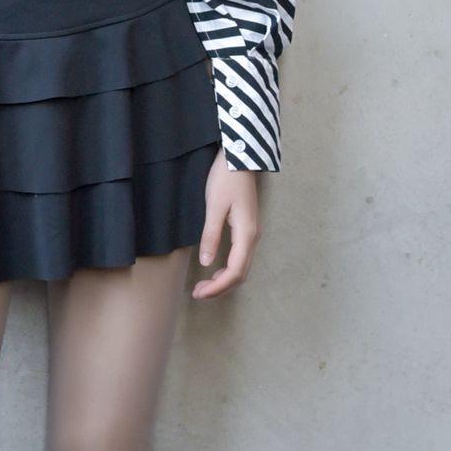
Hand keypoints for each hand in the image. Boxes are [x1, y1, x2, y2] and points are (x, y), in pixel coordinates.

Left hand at [192, 153, 258, 296]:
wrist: (240, 157)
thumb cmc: (226, 179)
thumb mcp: (214, 207)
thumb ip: (211, 235)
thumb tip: (206, 263)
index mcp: (246, 234)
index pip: (234, 271)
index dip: (217, 287)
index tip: (199, 293)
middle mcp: (252, 237)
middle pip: (240, 273)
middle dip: (220, 287)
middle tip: (198, 293)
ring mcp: (251, 233)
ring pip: (241, 266)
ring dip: (224, 279)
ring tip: (204, 285)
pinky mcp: (247, 228)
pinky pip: (240, 257)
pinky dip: (228, 268)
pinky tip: (214, 268)